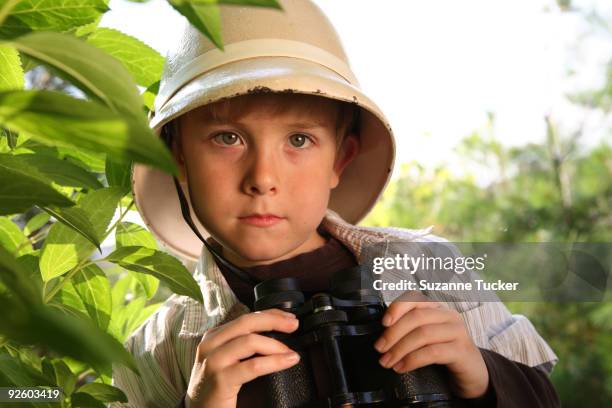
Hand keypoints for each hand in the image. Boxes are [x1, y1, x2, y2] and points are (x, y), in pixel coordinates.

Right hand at [185, 308, 300, 407]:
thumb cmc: (215, 386)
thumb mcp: (225, 359)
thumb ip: (241, 344)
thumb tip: (274, 331)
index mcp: (213, 336)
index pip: (245, 317)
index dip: (270, 314)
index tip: (289, 317)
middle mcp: (211, 344)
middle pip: (247, 323)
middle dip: (274, 321)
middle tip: (294, 326)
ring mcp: (214, 361)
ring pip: (250, 341)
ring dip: (276, 345)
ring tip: (290, 352)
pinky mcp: (221, 380)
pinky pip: (253, 366)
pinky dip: (275, 362)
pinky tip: (287, 361)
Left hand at [373, 292, 488, 398]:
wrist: (473, 373)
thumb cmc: (445, 353)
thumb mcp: (427, 337)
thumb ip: (410, 330)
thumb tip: (383, 336)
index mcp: (438, 308)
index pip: (415, 298)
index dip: (397, 307)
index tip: (383, 323)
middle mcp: (449, 316)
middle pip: (416, 316)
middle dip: (393, 333)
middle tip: (380, 348)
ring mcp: (458, 332)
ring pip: (423, 334)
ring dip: (400, 349)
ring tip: (388, 361)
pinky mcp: (462, 351)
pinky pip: (433, 352)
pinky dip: (413, 360)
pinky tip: (402, 367)